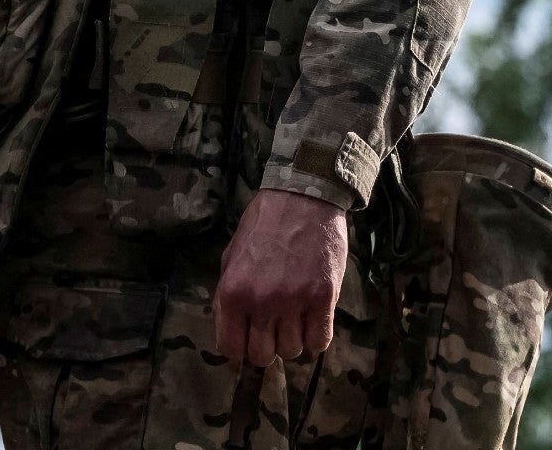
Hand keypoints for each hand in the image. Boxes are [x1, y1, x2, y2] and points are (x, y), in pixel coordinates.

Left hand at [213, 189, 347, 367]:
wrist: (303, 196)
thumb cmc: (264, 224)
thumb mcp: (231, 256)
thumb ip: (227, 296)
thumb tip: (229, 332)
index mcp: (233, 291)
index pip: (231, 349)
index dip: (240, 347)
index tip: (249, 337)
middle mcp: (261, 301)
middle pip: (262, 356)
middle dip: (267, 346)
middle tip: (274, 327)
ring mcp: (294, 300)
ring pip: (292, 351)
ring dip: (293, 339)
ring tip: (295, 317)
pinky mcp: (324, 297)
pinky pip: (319, 342)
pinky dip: (316, 337)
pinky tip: (313, 319)